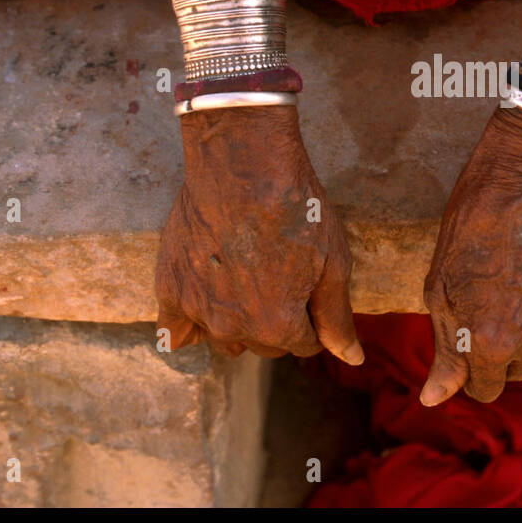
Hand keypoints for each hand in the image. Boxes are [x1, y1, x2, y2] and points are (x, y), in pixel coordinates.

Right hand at [155, 106, 361, 363]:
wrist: (242, 163)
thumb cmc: (297, 208)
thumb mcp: (333, 263)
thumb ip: (337, 318)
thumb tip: (352, 359)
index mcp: (277, 325)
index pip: (305, 345)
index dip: (314, 318)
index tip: (312, 284)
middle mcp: (233, 327)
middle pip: (266, 344)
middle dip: (280, 321)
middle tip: (284, 276)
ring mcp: (196, 310)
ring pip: (226, 339)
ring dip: (241, 323)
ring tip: (250, 281)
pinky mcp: (169, 288)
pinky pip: (176, 332)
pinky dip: (191, 325)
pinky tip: (208, 299)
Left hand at [420, 106, 521, 404]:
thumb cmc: (474, 224)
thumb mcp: (440, 285)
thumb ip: (445, 349)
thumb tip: (432, 399)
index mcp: (487, 343)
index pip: (484, 389)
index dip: (474, 365)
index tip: (474, 333)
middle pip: (518, 372)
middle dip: (505, 348)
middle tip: (499, 300)